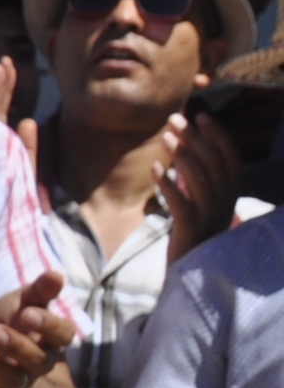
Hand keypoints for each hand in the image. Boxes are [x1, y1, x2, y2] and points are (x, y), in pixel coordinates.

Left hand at [0, 270, 76, 387]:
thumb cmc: (14, 316)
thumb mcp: (25, 300)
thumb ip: (40, 291)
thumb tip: (56, 273)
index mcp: (54, 338)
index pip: (61, 334)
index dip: (47, 325)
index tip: (26, 313)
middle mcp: (41, 362)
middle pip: (36, 359)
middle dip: (15, 345)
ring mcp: (18, 380)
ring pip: (10, 378)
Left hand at [164, 111, 244, 265]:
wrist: (189, 271)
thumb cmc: (192, 231)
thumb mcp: (199, 200)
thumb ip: (196, 177)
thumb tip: (183, 145)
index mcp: (232, 193)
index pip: (230, 158)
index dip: (217, 135)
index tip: (200, 116)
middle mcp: (226, 202)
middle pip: (213, 162)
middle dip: (195, 137)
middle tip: (174, 119)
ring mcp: (210, 216)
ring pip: (200, 179)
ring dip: (182, 154)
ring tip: (165, 137)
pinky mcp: (191, 229)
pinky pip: (181, 203)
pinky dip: (168, 183)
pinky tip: (155, 167)